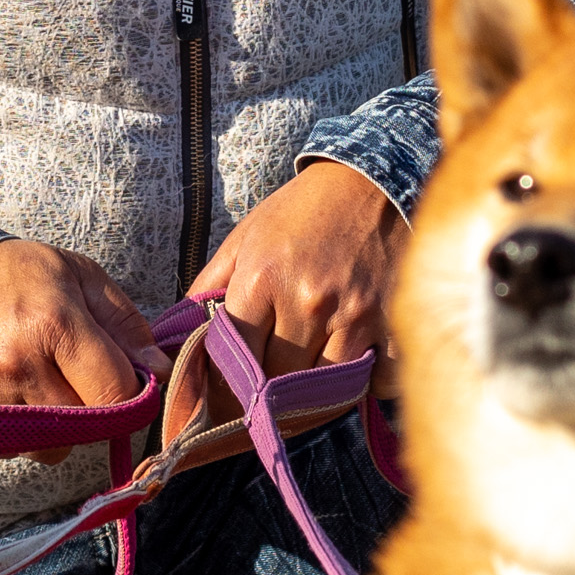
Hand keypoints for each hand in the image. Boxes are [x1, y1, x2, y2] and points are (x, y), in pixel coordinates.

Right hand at [0, 239, 163, 449]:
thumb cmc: (14, 275)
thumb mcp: (80, 277)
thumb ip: (126, 325)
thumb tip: (159, 373)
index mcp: (53, 324)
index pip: (117, 394)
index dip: (131, 392)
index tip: (124, 378)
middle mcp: (15, 366)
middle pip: (86, 426)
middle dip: (92, 406)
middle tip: (73, 372)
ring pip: (51, 447)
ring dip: (56, 425)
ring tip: (36, 379)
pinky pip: (11, 450)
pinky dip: (19, 431)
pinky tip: (6, 391)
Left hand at [183, 158, 403, 375]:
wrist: (373, 177)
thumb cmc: (303, 210)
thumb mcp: (246, 237)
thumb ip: (209, 286)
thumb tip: (179, 333)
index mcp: (263, 279)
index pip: (233, 357)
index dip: (224, 384)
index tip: (223, 398)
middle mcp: (308, 301)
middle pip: (278, 380)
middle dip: (268, 391)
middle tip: (264, 396)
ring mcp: (355, 315)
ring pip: (325, 388)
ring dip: (315, 393)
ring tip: (308, 385)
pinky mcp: (395, 322)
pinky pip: (377, 381)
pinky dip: (366, 384)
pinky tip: (356, 368)